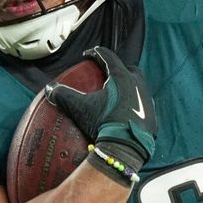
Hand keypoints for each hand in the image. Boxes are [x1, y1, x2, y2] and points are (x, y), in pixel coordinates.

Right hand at [45, 46, 156, 168]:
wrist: (126, 148)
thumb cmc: (103, 123)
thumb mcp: (80, 109)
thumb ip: (64, 95)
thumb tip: (49, 89)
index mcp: (122, 77)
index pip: (108, 57)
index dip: (96, 53)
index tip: (87, 55)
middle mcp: (138, 84)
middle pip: (127, 69)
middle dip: (116, 68)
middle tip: (105, 74)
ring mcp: (147, 100)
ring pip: (137, 86)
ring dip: (126, 86)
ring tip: (115, 93)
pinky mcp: (152, 116)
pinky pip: (142, 104)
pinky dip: (132, 104)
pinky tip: (124, 112)